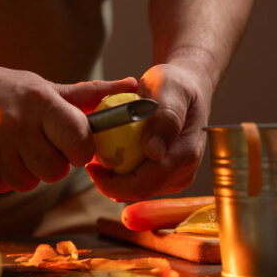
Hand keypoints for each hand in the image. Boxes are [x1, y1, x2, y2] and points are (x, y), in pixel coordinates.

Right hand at [0, 60, 136, 192]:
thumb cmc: (7, 89)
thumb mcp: (44, 88)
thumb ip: (87, 95)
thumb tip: (131, 84)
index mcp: (40, 103)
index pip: (80, 142)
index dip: (81, 148)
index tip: (72, 142)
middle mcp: (16, 126)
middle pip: (56, 172)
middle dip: (53, 162)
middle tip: (40, 145)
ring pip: (29, 183)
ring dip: (27, 171)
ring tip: (16, 149)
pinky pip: (3, 187)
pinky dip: (3, 176)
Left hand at [86, 62, 214, 201]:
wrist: (187, 87)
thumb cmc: (176, 84)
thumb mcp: (170, 88)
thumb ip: (166, 116)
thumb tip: (154, 152)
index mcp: (185, 155)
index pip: (144, 185)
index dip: (112, 183)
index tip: (90, 166)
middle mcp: (184, 171)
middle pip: (138, 193)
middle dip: (110, 183)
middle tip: (90, 161)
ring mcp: (177, 176)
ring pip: (138, 190)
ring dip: (115, 179)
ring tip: (100, 155)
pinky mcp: (168, 176)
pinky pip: (140, 182)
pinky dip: (123, 173)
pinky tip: (112, 155)